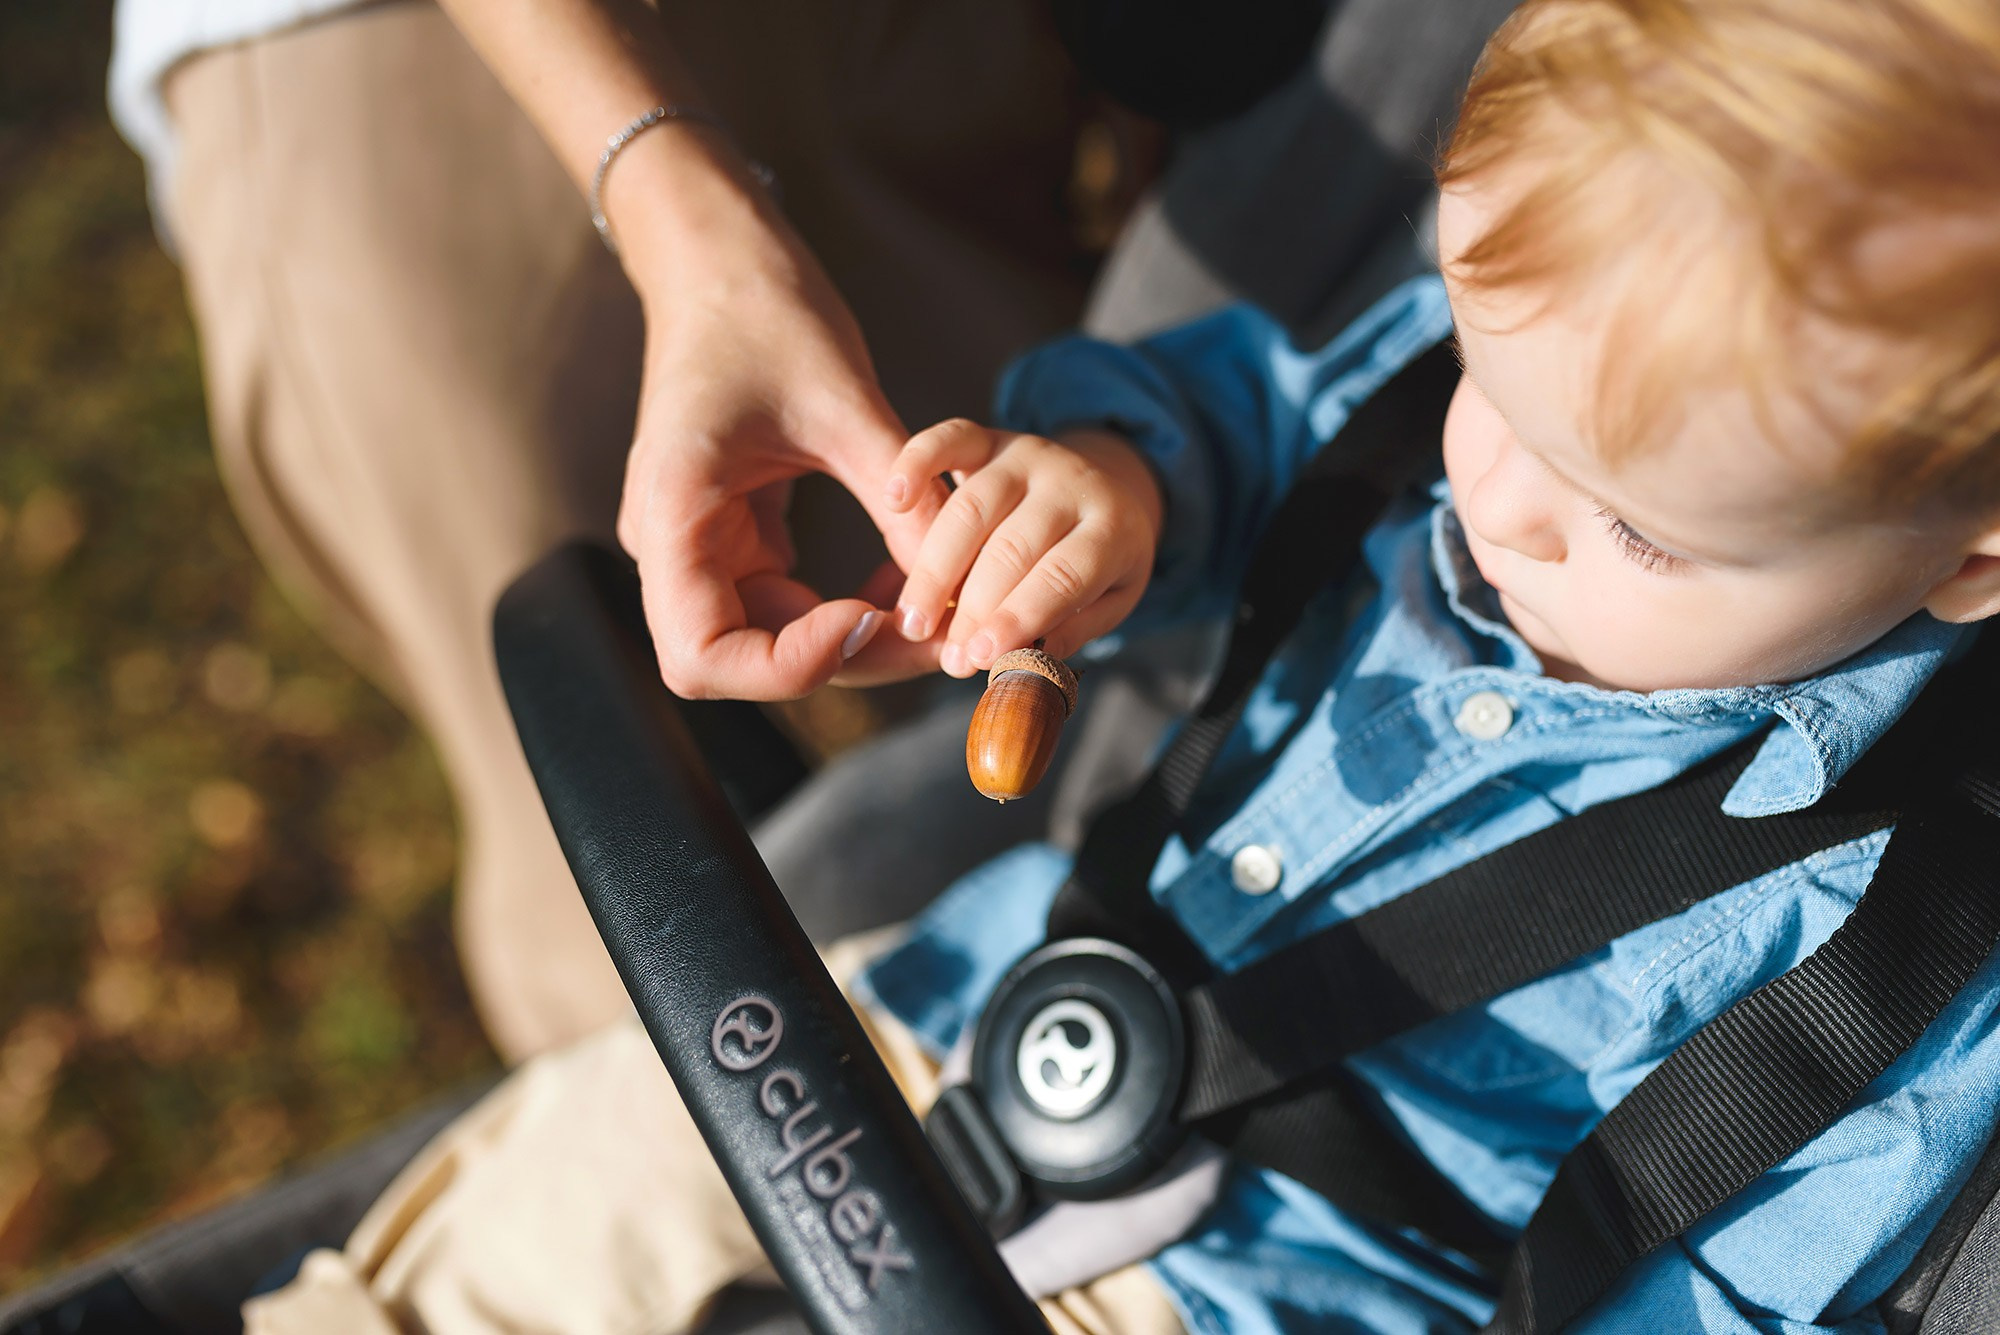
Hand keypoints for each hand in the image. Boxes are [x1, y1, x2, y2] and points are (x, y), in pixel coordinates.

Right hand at [611, 145, 951, 697]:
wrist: (721, 256)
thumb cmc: (765, 308)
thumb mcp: (846, 403)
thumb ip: (903, 499)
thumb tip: (965, 583)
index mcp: (670, 513)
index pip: (702, 655)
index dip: (787, 665)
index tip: (868, 621)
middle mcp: (673, 545)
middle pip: (739, 661)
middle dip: (839, 661)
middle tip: (933, 637)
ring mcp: (701, 544)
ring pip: (769, 640)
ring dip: (852, 641)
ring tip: (935, 611)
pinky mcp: (734, 536)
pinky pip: (787, 604)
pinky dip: (846, 608)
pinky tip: (905, 579)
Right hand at [882, 419, 1162, 676]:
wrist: (1110, 487)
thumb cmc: (1102, 559)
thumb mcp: (1111, 599)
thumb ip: (1073, 628)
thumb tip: (1025, 660)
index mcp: (1110, 527)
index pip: (1062, 576)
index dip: (1019, 617)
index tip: (979, 656)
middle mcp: (1070, 483)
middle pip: (1011, 547)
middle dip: (973, 608)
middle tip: (948, 659)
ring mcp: (1027, 455)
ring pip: (971, 509)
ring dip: (935, 569)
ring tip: (913, 621)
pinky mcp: (991, 438)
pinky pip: (949, 440)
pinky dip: (916, 462)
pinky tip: (893, 499)